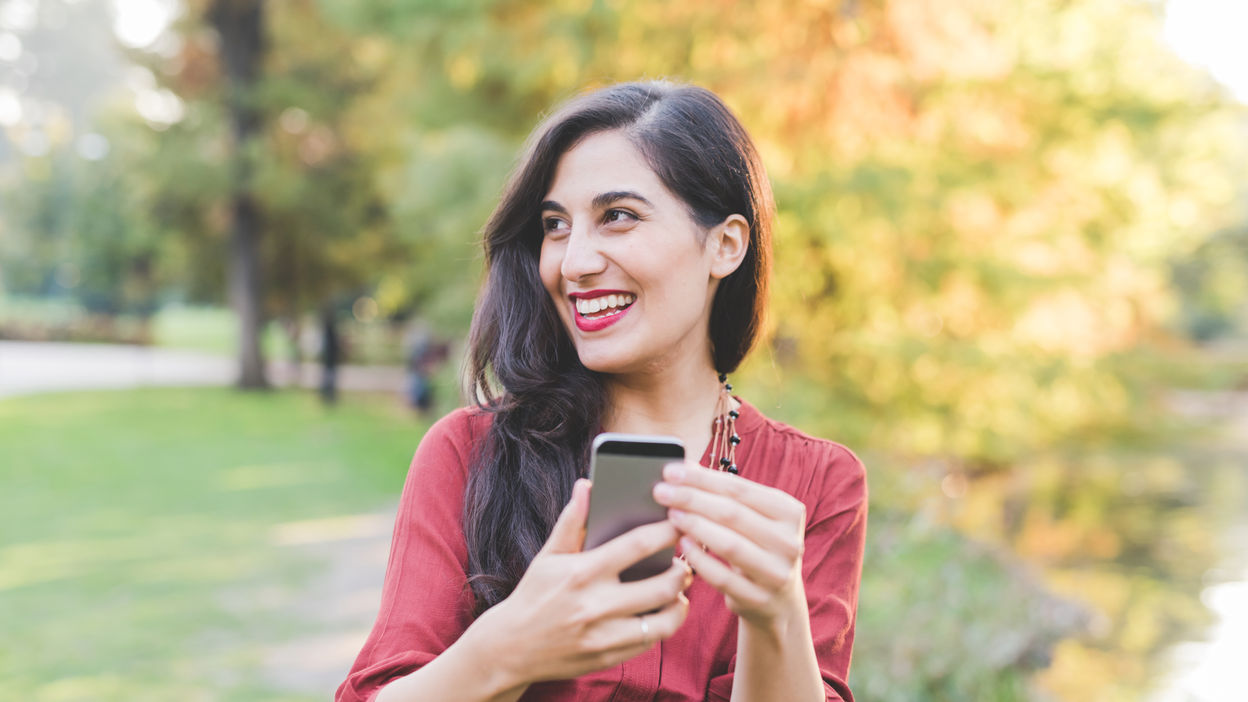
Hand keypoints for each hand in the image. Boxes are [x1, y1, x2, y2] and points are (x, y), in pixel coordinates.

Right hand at [470, 479, 692, 686]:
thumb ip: (572, 521)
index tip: (680, 523)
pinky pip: (649, 641)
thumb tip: (587, 484)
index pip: (638, 545)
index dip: (666, 531)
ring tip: (680, 589)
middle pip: (662, 585)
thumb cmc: (533, 595)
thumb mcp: (548, 556)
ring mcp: (603, 636)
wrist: (510, 649)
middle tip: (685, 561)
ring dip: (680, 602)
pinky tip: (664, 611)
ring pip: (664, 620)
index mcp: (582, 572)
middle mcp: (595, 605)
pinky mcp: (607, 658)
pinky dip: (663, 625)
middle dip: (682, 570)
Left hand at [652, 461, 806, 631]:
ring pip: (730, 544)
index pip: (739, 488)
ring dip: (695, 526)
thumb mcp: (748, 517)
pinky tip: (682, 544)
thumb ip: (721, 492)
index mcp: (789, 511)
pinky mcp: (760, 599)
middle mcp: (789, 541)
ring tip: (670, 515)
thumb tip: (683, 467)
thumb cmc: (755, 546)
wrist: (777, 599)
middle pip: (733, 514)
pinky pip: (723, 577)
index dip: (702, 479)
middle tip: (660, 492)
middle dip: (692, 499)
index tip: (670, 471)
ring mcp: (777, 573)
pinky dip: (699, 559)